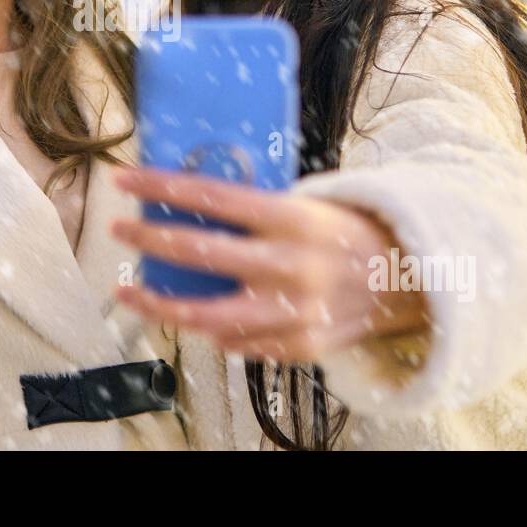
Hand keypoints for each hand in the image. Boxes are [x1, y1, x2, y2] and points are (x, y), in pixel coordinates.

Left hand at [109, 166, 429, 360]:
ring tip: (128, 291)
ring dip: (159, 304)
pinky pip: (237, 343)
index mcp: (293, 219)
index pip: (211, 197)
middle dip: (149, 239)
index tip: (123, 179)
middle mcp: (290, 265)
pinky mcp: (298, 346)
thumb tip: (192, 201)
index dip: (161, 188)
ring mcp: (293, 312)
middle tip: (118, 228)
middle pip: (199, 254)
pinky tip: (188, 318)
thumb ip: (257, 210)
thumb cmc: (347, 233)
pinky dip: (209, 331)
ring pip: (206, 316)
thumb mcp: (309, 205)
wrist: (409, 281)